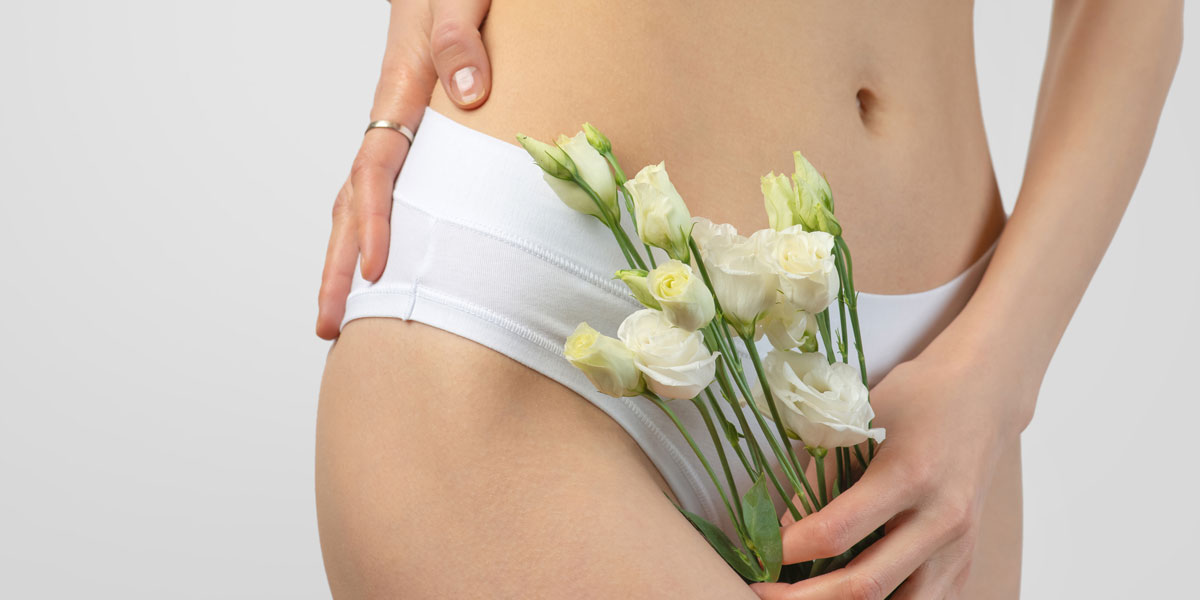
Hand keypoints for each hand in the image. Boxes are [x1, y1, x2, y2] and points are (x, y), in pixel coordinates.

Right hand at [316, 0, 493, 339]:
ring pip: (361, 201)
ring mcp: (398, 128)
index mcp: (400, 92)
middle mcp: (391, 118)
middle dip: (339, 265)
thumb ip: (460, 35)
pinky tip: (383, 265)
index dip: (376, 224)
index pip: (377, 170)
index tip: (377, 272)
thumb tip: (470, 93)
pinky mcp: (415, 132)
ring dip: (348, 257)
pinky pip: (387, 189)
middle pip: (353, 201)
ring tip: (341, 316)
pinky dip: (377, 231)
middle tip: (329, 325)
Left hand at [750, 338, 1032, 598]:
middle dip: (804, 599)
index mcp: (908, 475)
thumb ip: (819, 479)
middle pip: (866, 585)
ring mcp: (959, 548)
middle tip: (761, 594)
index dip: (788, 550)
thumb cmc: (913, 399)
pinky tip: (845, 596)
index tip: (758, 553)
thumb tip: (780, 534)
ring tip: (802, 599)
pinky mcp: (965, 563)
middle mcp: (941, 519)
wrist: (982, 396)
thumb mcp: (857, 422)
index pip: (837, 532)